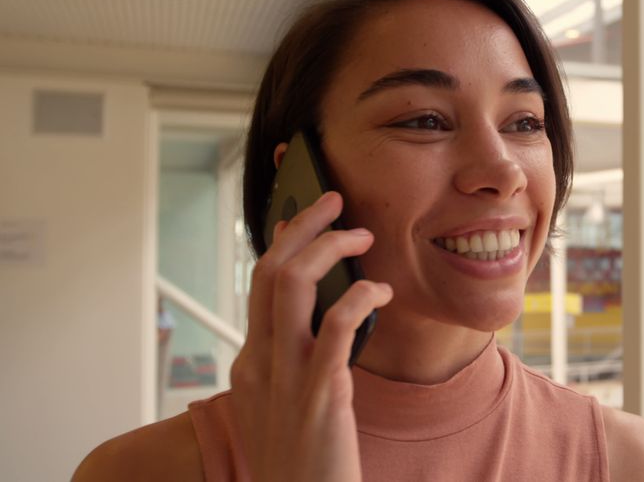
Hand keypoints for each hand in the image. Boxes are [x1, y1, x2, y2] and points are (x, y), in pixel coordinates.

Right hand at [229, 191, 391, 480]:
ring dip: (329, 246)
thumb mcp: (284, 407)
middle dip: (303, 226)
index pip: (258, 286)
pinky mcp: (320, 394)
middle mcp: (258, 364)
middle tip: (334, 201)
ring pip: (292, 283)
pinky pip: (336, 325)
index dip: (283, 244)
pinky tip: (382, 292)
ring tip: (362, 236)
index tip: (302, 219)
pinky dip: (360, 295)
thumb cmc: (303, 463)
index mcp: (249, 366)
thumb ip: (294, 363)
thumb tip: (325, 320)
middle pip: (270, 270)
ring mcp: (285, 378)